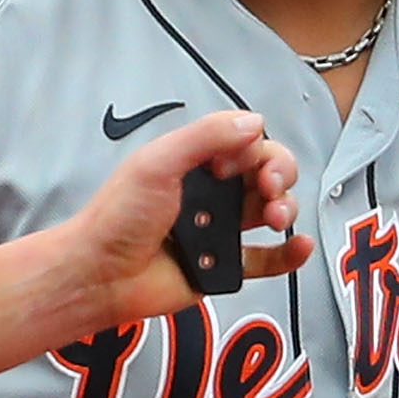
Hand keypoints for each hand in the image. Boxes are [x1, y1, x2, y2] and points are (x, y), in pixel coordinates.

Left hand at [67, 110, 311, 324]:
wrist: (99, 275)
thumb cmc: (117, 218)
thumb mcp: (158, 163)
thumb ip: (206, 137)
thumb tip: (253, 122)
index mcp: (193, 162)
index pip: (244, 143)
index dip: (253, 149)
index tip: (231, 165)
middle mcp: (209, 193)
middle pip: (266, 174)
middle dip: (280, 174)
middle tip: (270, 187)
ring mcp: (218, 230)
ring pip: (270, 212)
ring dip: (286, 209)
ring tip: (277, 218)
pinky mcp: (223, 266)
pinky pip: (266, 259)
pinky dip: (288, 253)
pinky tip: (298, 245)